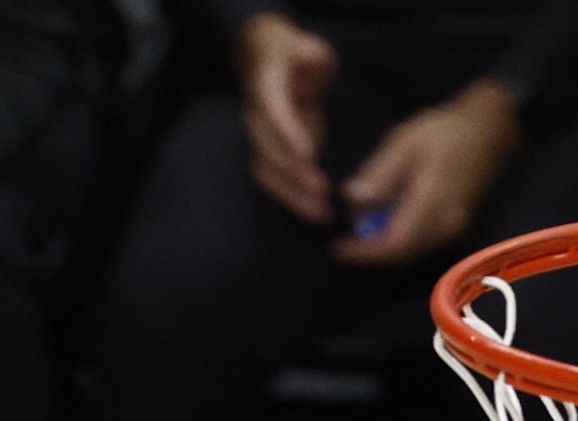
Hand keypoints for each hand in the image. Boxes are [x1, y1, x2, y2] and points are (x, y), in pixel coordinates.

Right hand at [238, 12, 334, 225]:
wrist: (275, 69)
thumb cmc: (297, 59)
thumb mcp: (310, 49)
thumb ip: (311, 55)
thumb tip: (310, 60)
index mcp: (266, 88)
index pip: (274, 112)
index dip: (288, 134)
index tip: (308, 154)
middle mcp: (256, 117)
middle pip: (268, 150)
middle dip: (294, 173)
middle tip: (321, 190)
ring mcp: (258, 140)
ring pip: (267, 172)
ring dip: (292, 196)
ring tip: (320, 213)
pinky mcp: (267, 157)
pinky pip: (274, 182)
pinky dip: (293, 200)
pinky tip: (316, 212)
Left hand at [335, 78, 515, 262]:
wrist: (490, 128)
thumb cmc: (446, 131)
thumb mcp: (405, 143)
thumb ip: (379, 175)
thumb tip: (352, 200)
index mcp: (431, 205)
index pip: (392, 246)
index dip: (363, 253)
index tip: (338, 248)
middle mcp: (444, 225)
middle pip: (401, 257)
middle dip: (370, 254)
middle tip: (345, 242)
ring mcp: (453, 229)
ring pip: (412, 254)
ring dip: (384, 249)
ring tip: (361, 232)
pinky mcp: (456, 227)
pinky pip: (423, 244)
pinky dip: (400, 241)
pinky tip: (386, 224)